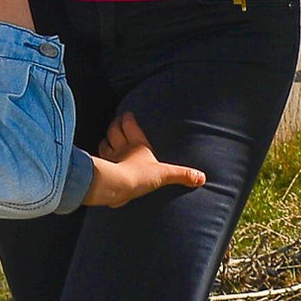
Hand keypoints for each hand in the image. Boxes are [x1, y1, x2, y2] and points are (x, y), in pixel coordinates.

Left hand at [81, 112, 208, 208]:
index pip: (129, 125)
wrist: (117, 186)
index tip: (127, 113)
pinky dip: (99, 159)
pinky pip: (99, 161)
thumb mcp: (164, 174)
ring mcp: (109, 158)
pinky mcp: (102, 170)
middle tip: (116, 121)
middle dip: (115, 125)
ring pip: (105, 144)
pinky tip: (100, 161)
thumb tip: (201, 178)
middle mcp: (121, 147)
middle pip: (114, 131)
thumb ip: (182, 175)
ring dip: (106, 140)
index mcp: (136, 143)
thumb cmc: (139, 176)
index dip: (128, 118)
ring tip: (107, 138)